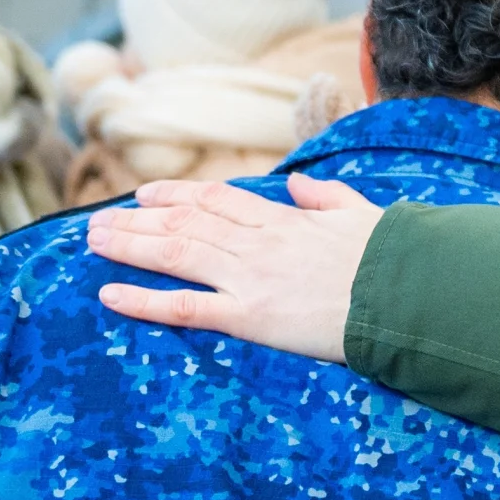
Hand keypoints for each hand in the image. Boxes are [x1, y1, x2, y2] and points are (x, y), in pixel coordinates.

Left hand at [86, 174, 380, 361]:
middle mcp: (257, 243)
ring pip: (174, 253)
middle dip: (136, 220)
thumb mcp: (361, 217)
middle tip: (97, 221)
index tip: (145, 195)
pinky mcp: (249, 315)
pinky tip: (110, 293)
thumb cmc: (392, 260)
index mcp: (284, 219)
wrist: (405, 295)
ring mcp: (249, 277)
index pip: (216, 199)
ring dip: (129, 246)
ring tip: (93, 243)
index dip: (175, 195)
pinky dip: (143, 299)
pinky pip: (185, 306)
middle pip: (183, 223)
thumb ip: (327, 198)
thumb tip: (299, 184)